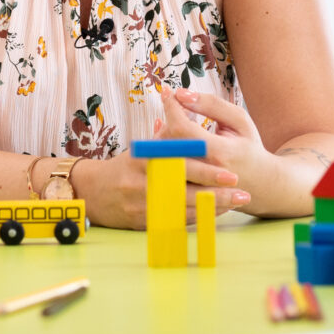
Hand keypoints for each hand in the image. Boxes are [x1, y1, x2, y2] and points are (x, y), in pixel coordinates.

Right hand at [69, 89, 250, 229]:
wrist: (92, 193)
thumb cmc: (124, 167)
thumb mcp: (141, 148)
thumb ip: (165, 137)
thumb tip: (184, 109)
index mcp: (144, 160)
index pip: (179, 164)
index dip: (206, 168)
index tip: (229, 169)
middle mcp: (143, 183)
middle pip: (186, 189)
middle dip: (216, 190)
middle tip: (241, 189)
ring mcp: (143, 206)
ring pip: (185, 208)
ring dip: (213, 207)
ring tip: (237, 201)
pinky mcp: (144, 223)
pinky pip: (177, 222)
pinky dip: (199, 217)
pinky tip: (217, 212)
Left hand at [164, 87, 281, 214]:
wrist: (259, 182)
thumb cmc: (248, 147)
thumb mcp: (239, 120)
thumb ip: (212, 105)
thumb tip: (181, 93)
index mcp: (219, 153)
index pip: (182, 129)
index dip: (171, 108)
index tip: (167, 92)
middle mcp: (203, 173)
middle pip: (168, 144)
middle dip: (168, 121)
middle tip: (178, 111)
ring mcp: (193, 186)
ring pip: (162, 158)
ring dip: (163, 136)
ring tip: (178, 126)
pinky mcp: (186, 192)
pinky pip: (164, 170)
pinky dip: (162, 152)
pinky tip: (173, 141)